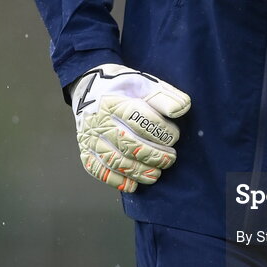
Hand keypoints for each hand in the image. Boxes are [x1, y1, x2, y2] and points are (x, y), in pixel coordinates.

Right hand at [70, 64, 190, 192]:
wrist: (88, 87)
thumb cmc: (121, 87)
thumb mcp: (143, 83)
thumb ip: (163, 96)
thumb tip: (181, 109)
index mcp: (115, 102)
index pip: (140, 121)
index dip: (161, 131)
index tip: (174, 136)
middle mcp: (100, 122)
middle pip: (129, 144)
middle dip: (154, 155)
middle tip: (170, 158)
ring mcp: (91, 139)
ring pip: (116, 161)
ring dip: (140, 171)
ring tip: (157, 173)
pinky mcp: (86, 151)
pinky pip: (99, 171)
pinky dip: (117, 181)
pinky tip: (134, 184)